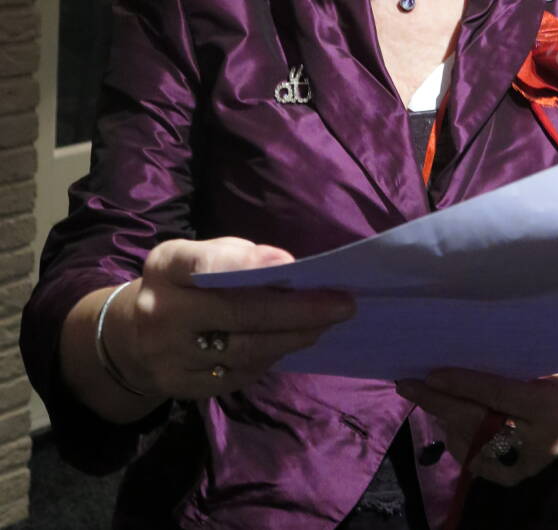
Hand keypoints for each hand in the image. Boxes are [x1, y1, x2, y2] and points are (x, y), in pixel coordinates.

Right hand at [102, 237, 354, 401]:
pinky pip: (236, 375)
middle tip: (342, 304)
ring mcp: (167, 355)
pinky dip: (268, 358)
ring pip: (243, 350)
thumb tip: (284, 266)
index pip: (200, 263)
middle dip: (297, 309)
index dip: (244, 263)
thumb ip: (236, 256)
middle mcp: (161, 311)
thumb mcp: (196, 256)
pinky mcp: (179, 388)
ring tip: (325, 323)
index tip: (288, 264)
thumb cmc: (180, 284)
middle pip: (238, 313)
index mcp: (166, 266)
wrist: (128, 337)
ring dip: (291, 337)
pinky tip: (290, 343)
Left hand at [396, 368, 557, 485]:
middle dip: (440, 403)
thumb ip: (502, 361)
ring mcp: (530, 462)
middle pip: (478, 422)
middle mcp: (541, 440)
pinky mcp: (520, 474)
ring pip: (473, 444)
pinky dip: (457, 442)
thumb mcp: (536, 356)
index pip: (496, 394)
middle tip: (408, 386)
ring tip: (423, 396)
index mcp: (549, 404)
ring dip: (444, 420)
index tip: (430, 374)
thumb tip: (453, 352)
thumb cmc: (554, 364)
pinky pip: (479, 463)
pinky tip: (446, 423)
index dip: (462, 385)